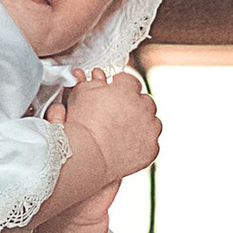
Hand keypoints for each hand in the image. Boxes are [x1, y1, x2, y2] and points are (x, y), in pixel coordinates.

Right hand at [58, 68, 159, 190]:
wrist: (87, 156)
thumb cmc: (81, 126)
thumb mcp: (81, 94)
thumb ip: (93, 82)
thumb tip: (98, 77)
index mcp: (126, 88)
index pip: (129, 81)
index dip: (120, 88)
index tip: (114, 94)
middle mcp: (143, 106)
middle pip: (144, 100)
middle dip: (133, 105)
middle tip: (118, 114)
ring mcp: (150, 127)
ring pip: (152, 121)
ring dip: (141, 123)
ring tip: (123, 131)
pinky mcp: (151, 147)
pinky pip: (151, 142)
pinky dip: (143, 143)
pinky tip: (128, 145)